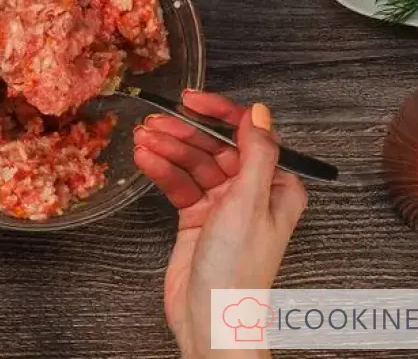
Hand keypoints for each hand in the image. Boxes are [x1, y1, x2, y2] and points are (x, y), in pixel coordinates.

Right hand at [133, 92, 307, 358]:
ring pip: (193, 164)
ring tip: (142, 139)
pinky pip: (179, 185)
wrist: (210, 318)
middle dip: (185, 133)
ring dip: (168, 150)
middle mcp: (251, 192)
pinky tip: (145, 159)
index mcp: (276, 186)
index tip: (191, 99)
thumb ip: (257, 153)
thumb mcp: (249, 202)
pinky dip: (162, 171)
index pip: (247, 136)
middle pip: (215, 147)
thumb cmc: (237, 269)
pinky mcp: (196, 219)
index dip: (219, 113)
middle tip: (154, 122)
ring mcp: (222, 206)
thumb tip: (259, 112)